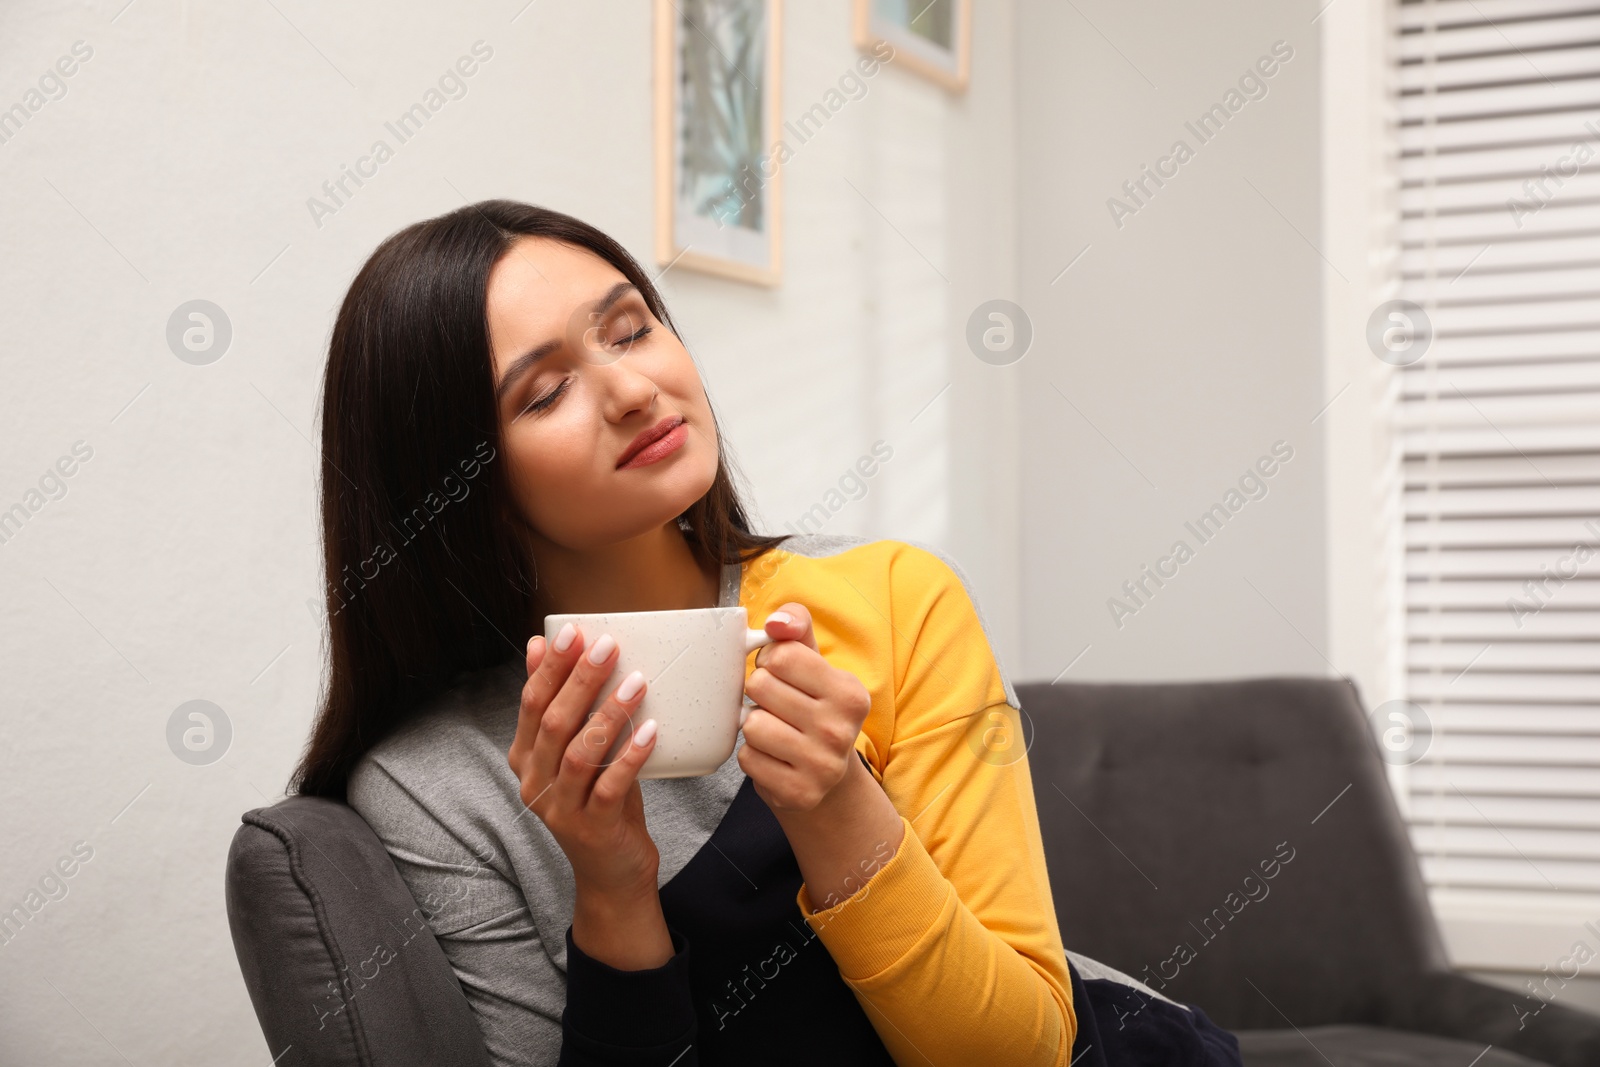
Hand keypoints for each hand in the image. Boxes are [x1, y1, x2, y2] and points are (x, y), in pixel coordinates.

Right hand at [506, 624, 660, 900]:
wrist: (611, 874)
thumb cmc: (599, 802)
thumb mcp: (576, 753)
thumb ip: (562, 706)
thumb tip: (540, 645)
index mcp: (525, 758)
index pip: (531, 703)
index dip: (550, 667)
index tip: (571, 633)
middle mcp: (535, 782)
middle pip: (553, 722)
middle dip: (579, 680)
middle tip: (608, 646)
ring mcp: (560, 808)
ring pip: (579, 753)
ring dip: (608, 713)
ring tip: (636, 682)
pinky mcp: (592, 828)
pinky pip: (609, 786)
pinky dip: (629, 757)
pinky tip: (649, 731)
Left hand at [739, 603, 871, 813]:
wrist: (827, 777)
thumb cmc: (813, 707)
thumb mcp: (814, 662)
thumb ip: (797, 626)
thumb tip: (777, 621)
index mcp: (850, 692)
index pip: (782, 655)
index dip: (771, 661)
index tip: (783, 675)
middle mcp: (840, 730)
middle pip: (760, 686)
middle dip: (760, 693)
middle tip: (778, 706)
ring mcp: (822, 766)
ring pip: (751, 725)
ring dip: (755, 726)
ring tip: (776, 731)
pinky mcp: (799, 793)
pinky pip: (748, 759)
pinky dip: (754, 756)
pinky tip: (775, 757)